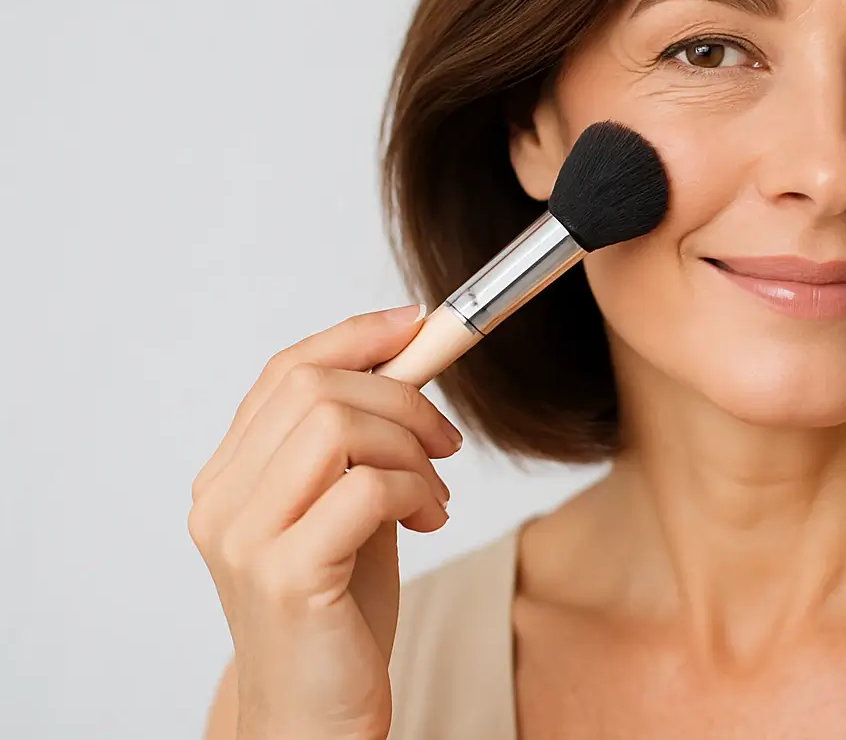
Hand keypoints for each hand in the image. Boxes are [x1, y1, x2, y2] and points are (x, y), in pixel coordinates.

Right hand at [188, 304, 462, 739]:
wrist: (315, 718)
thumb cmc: (337, 616)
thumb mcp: (350, 510)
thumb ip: (360, 446)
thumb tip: (411, 360)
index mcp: (229, 479)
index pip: (286, 371)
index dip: (358, 337)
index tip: (420, 324)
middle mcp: (222, 503)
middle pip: (314, 387)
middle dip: (402, 397)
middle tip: (444, 442)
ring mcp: (246, 539)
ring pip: (337, 426)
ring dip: (411, 447)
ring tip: (435, 496)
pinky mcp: (286, 576)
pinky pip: (365, 488)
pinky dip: (414, 490)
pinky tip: (427, 522)